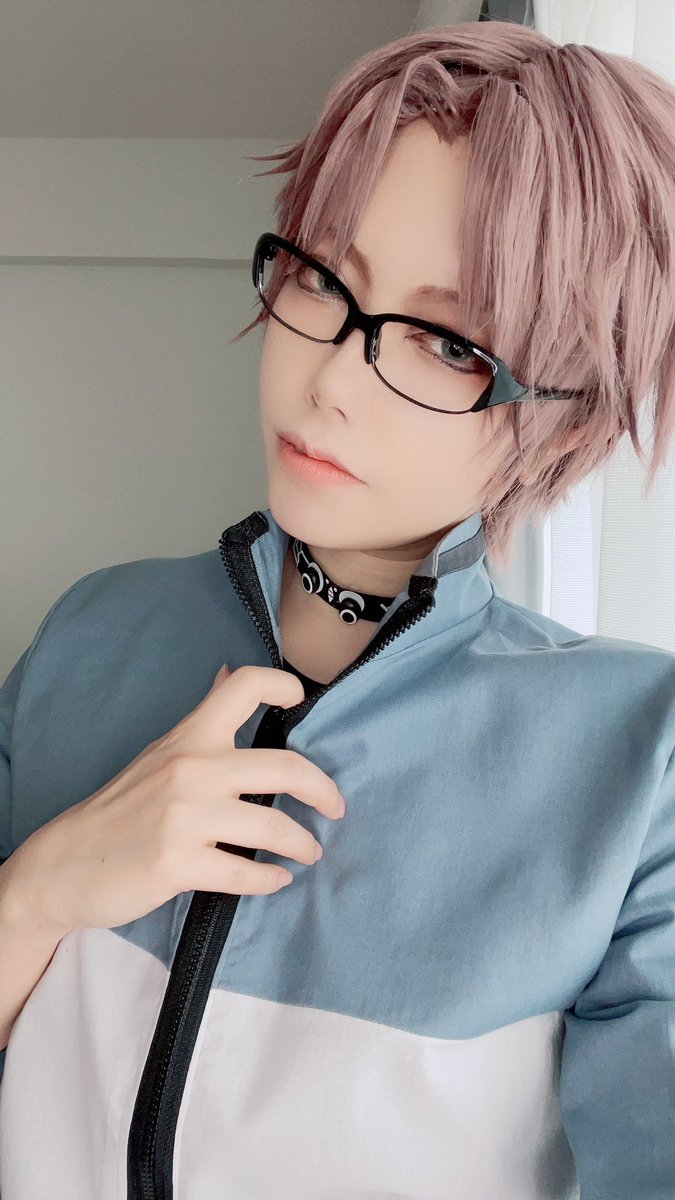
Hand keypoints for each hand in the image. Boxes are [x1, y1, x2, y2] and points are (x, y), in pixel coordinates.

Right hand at [4, 664, 344, 936]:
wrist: (65, 863)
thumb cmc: (121, 808)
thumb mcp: (162, 751)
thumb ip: (203, 717)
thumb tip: (229, 672)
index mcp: (190, 736)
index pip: (245, 686)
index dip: (285, 685)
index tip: (302, 703)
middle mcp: (191, 768)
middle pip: (286, 766)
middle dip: (324, 792)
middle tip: (336, 808)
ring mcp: (184, 817)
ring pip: (274, 827)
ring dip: (303, 845)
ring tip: (310, 853)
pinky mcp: (177, 863)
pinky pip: (246, 872)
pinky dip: (270, 880)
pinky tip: (276, 880)